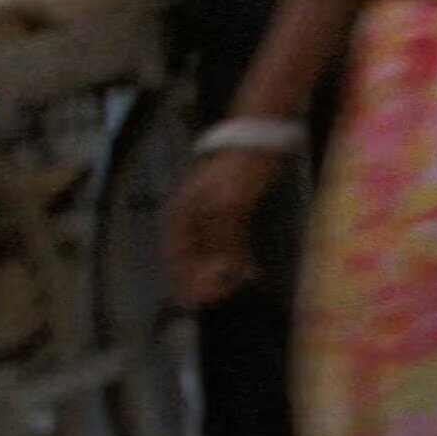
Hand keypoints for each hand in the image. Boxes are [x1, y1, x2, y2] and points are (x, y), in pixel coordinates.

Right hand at [161, 146, 277, 307]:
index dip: (186, 280)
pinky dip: (235, 259)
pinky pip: (226, 243)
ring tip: (242, 283)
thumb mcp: (232, 202)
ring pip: (209, 252)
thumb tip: (222, 268)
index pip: (176, 257)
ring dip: (222, 271)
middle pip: (190, 258)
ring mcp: (208, 214)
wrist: (259, 136)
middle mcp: (190, 217)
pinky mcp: (228, 212)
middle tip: (225, 294)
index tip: (201, 300)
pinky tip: (250, 271)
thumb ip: (224, 234)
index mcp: (182, 214)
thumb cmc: (241, 166)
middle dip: (205, 279)